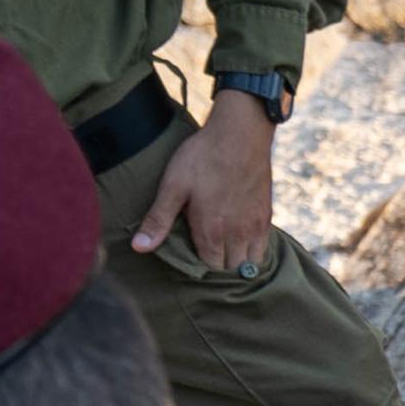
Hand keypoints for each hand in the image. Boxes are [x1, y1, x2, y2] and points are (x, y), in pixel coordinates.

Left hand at [132, 101, 280, 275]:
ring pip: (250, 264)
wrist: (240, 135)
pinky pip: (263, 248)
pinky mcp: (266, 216)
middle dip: (219, 270)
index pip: (208, 268)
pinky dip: (253, 253)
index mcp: (211, 231)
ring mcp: (254, 227)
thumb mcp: (173, 186)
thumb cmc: (202, 158)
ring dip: (238, 264)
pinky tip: (241, 243)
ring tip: (224, 255)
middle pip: (231, 270)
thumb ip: (158, 220)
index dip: (198, 269)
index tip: (189, 260)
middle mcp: (237, 235)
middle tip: (204, 259)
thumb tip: (138, 247)